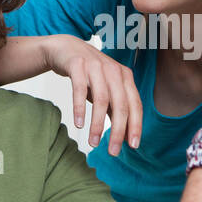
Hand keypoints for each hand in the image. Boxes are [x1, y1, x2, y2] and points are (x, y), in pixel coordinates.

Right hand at [42, 35, 141, 154]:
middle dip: (118, 131)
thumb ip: (116, 108)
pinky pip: (79, 90)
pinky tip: (79, 124)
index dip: (136, 126)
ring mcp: (96, 67)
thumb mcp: (106, 89)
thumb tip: (126, 136)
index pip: (135, 104)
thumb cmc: (89, 74)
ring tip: (93, 142)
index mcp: (125, 77)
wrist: (66, 49)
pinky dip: (80, 108)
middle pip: (120, 105)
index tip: (133, 146)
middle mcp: (113, 71)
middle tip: (113, 152)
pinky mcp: (77, 66)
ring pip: (101, 100)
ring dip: (98, 124)